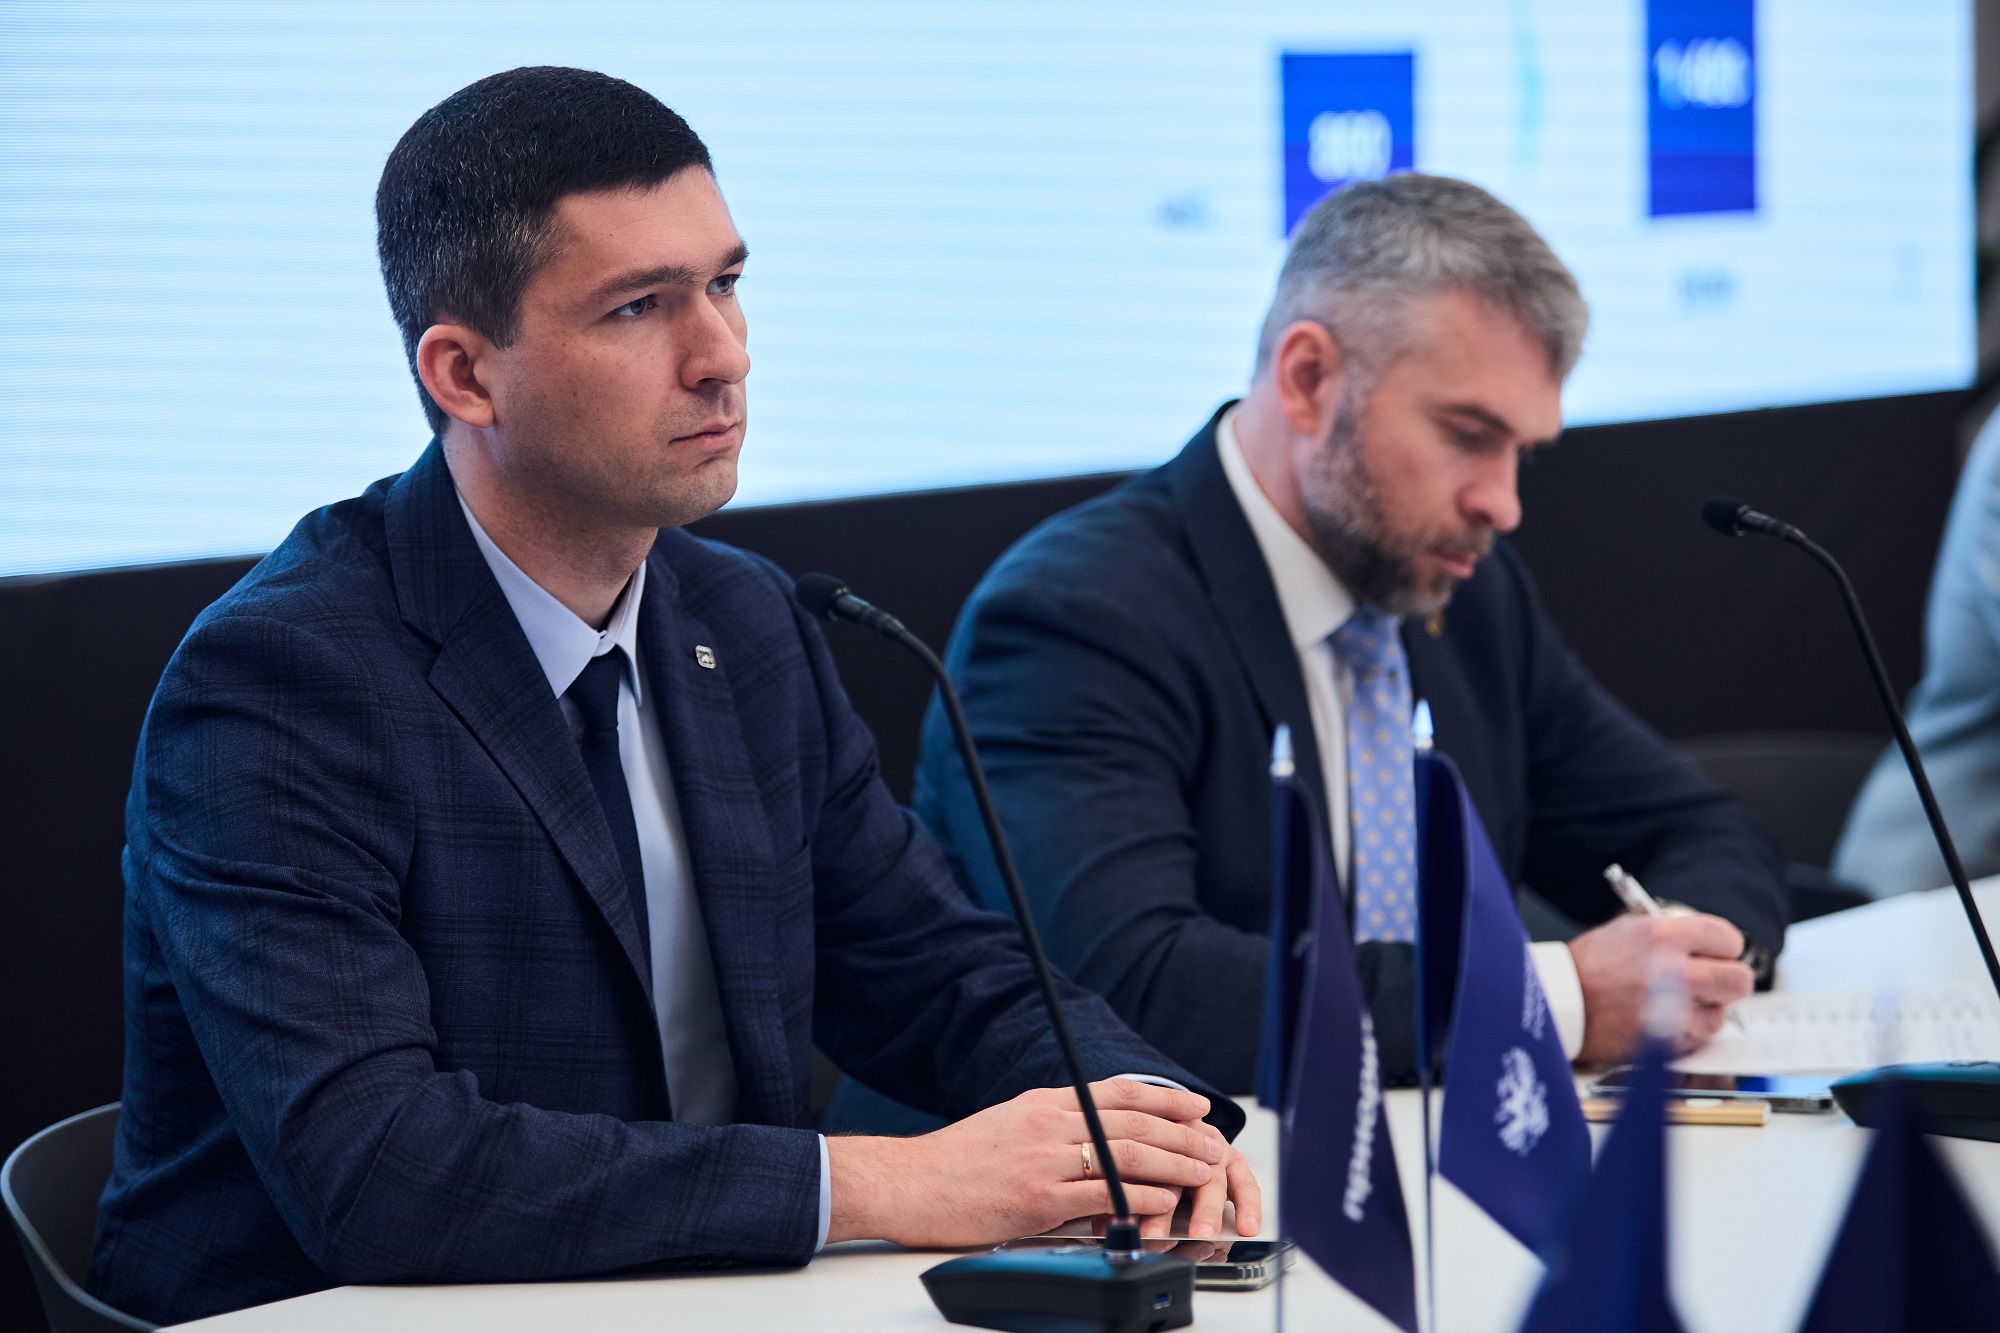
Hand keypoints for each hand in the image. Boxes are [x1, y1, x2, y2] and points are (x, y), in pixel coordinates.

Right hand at [824, 1078, 1258, 1246]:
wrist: (910, 1182)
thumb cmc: (956, 1160)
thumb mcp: (1009, 1124)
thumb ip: (1053, 1127)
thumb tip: (1094, 1135)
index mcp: (1044, 1104)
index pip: (1117, 1092)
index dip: (1163, 1097)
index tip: (1195, 1104)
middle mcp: (1049, 1124)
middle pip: (1131, 1122)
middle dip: (1181, 1132)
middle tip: (1214, 1141)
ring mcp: (1045, 1161)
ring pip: (1126, 1155)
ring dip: (1173, 1163)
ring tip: (1204, 1170)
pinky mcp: (1039, 1199)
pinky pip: (1103, 1196)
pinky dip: (1141, 1198)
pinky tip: (1165, 1201)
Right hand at [1568, 912, 1754, 1063]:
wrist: (1562, 1003)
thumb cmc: (1588, 966)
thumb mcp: (1627, 929)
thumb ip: (1672, 932)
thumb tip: (1705, 941)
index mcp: (1666, 936)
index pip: (1730, 939)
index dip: (1724, 947)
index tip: (1718, 953)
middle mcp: (1677, 972)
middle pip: (1739, 979)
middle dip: (1728, 979)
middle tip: (1714, 980)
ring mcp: (1676, 1010)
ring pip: (1722, 1014)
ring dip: (1707, 1009)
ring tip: (1681, 1003)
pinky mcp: (1670, 1042)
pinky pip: (1699, 1037)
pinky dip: (1688, 1030)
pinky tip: (1666, 1019)